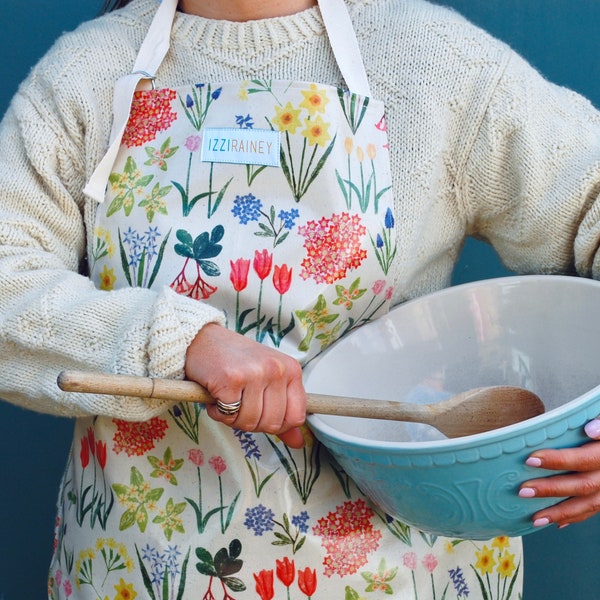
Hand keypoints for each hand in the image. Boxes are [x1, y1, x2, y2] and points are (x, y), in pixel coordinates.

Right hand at [185, 323, 306, 447]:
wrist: (201, 338)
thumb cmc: (235, 360)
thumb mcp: (267, 380)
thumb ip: (284, 411)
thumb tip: (299, 442)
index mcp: (291, 370)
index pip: (296, 417)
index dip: (277, 425)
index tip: (262, 414)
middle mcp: (277, 369)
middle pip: (272, 423)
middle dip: (252, 422)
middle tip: (239, 403)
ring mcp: (255, 373)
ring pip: (250, 422)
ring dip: (232, 417)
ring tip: (227, 396)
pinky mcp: (232, 379)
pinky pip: (229, 416)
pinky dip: (218, 412)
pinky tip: (216, 395)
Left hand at [519, 419, 599, 527]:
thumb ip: (598, 423)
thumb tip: (589, 429)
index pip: (584, 458)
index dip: (559, 460)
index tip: (531, 459)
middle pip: (583, 484)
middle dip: (551, 488)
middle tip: (523, 490)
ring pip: (588, 504)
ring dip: (560, 512)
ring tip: (535, 517)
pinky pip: (591, 510)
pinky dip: (573, 517)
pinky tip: (554, 522)